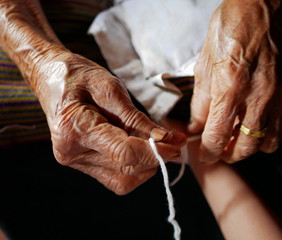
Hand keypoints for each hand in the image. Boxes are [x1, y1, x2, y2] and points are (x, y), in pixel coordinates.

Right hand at [34, 53, 185, 194]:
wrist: (51, 76)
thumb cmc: (78, 75)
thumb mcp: (110, 88)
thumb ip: (137, 119)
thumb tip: (164, 139)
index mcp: (76, 129)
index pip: (124, 154)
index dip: (156, 152)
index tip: (177, 144)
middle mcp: (72, 152)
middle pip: (125, 170)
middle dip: (155, 159)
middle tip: (174, 143)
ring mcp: (75, 160)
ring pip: (122, 180)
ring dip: (146, 166)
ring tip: (159, 145)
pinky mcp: (81, 162)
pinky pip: (114, 176)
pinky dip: (134, 166)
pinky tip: (142, 149)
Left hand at [189, 0, 281, 162]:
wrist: (262, 8)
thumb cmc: (228, 30)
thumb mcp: (205, 64)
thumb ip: (201, 102)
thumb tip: (197, 126)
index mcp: (229, 87)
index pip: (218, 136)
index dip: (209, 152)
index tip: (205, 154)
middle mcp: (258, 95)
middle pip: (246, 147)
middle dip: (230, 154)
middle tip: (221, 150)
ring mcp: (280, 94)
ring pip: (269, 143)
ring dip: (251, 146)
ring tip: (238, 137)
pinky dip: (267, 132)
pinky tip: (254, 121)